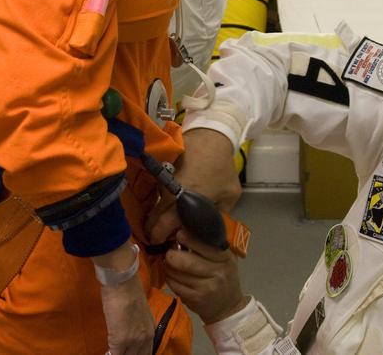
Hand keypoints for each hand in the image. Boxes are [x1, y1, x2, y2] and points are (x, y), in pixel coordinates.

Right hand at [99, 274, 154, 354]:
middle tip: (120, 351)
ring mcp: (133, 341)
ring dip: (119, 354)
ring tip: (113, 351)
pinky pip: (115, 354)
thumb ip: (138, 324)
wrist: (123, 283)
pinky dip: (110, 353)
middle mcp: (146, 339)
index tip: (128, 351)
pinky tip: (106, 351)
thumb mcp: (139, 311)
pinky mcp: (120, 341)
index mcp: (151, 331)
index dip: (136, 354)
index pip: (146, 352)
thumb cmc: (129, 290)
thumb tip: (128, 329)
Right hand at [146, 129, 240, 243]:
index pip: (165, 228)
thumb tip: (212, 228)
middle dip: (153, 231)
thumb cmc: (221, 167)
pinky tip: (164, 204)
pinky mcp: (161, 172)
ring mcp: (163, 182)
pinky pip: (157, 191)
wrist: (210, 136)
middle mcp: (169, 195)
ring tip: (159, 224)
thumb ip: (220, 214)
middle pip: (154, 219)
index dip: (161, 238)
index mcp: (185, 204)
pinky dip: (158, 200)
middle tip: (155, 239)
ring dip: (155, 215)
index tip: (163, 245)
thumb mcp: (229, 194)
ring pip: (154, 205)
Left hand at [164, 228, 246, 324]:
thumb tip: (183, 230)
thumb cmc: (222, 277)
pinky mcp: (197, 299)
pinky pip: (175, 285)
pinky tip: (173, 277)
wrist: (228, 308)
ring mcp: (207, 288)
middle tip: (169, 252)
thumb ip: (208, 246)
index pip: (205, 245)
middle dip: (172, 255)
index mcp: (225, 258)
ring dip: (168, 267)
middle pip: (187, 261)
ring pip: (178, 274)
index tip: (179, 234)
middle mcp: (218, 273)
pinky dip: (170, 279)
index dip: (188, 238)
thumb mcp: (223, 260)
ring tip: (169, 264)